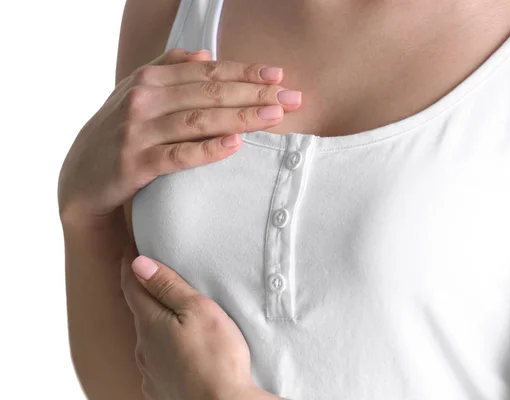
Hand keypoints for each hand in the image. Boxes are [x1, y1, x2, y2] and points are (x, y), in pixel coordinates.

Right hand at [58, 48, 301, 221]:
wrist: (81, 179)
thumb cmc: (118, 132)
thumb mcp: (137, 94)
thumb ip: (168, 69)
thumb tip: (205, 53)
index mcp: (149, 79)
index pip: (207, 71)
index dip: (245, 71)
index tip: (279, 75)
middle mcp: (143, 99)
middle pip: (209, 92)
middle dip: (254, 93)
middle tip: (291, 98)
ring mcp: (137, 131)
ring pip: (198, 120)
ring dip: (240, 117)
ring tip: (275, 116)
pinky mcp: (134, 164)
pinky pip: (178, 156)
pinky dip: (208, 149)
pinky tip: (235, 145)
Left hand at [120, 241, 282, 399]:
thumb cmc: (217, 358)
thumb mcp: (198, 310)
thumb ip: (169, 287)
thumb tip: (139, 264)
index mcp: (150, 323)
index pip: (132, 284)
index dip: (130, 263)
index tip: (130, 246)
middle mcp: (143, 348)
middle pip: (140, 311)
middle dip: (145, 293)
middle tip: (158, 277)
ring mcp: (150, 371)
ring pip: (148, 339)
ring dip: (157, 324)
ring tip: (177, 318)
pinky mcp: (160, 390)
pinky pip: (157, 362)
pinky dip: (164, 351)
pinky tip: (181, 352)